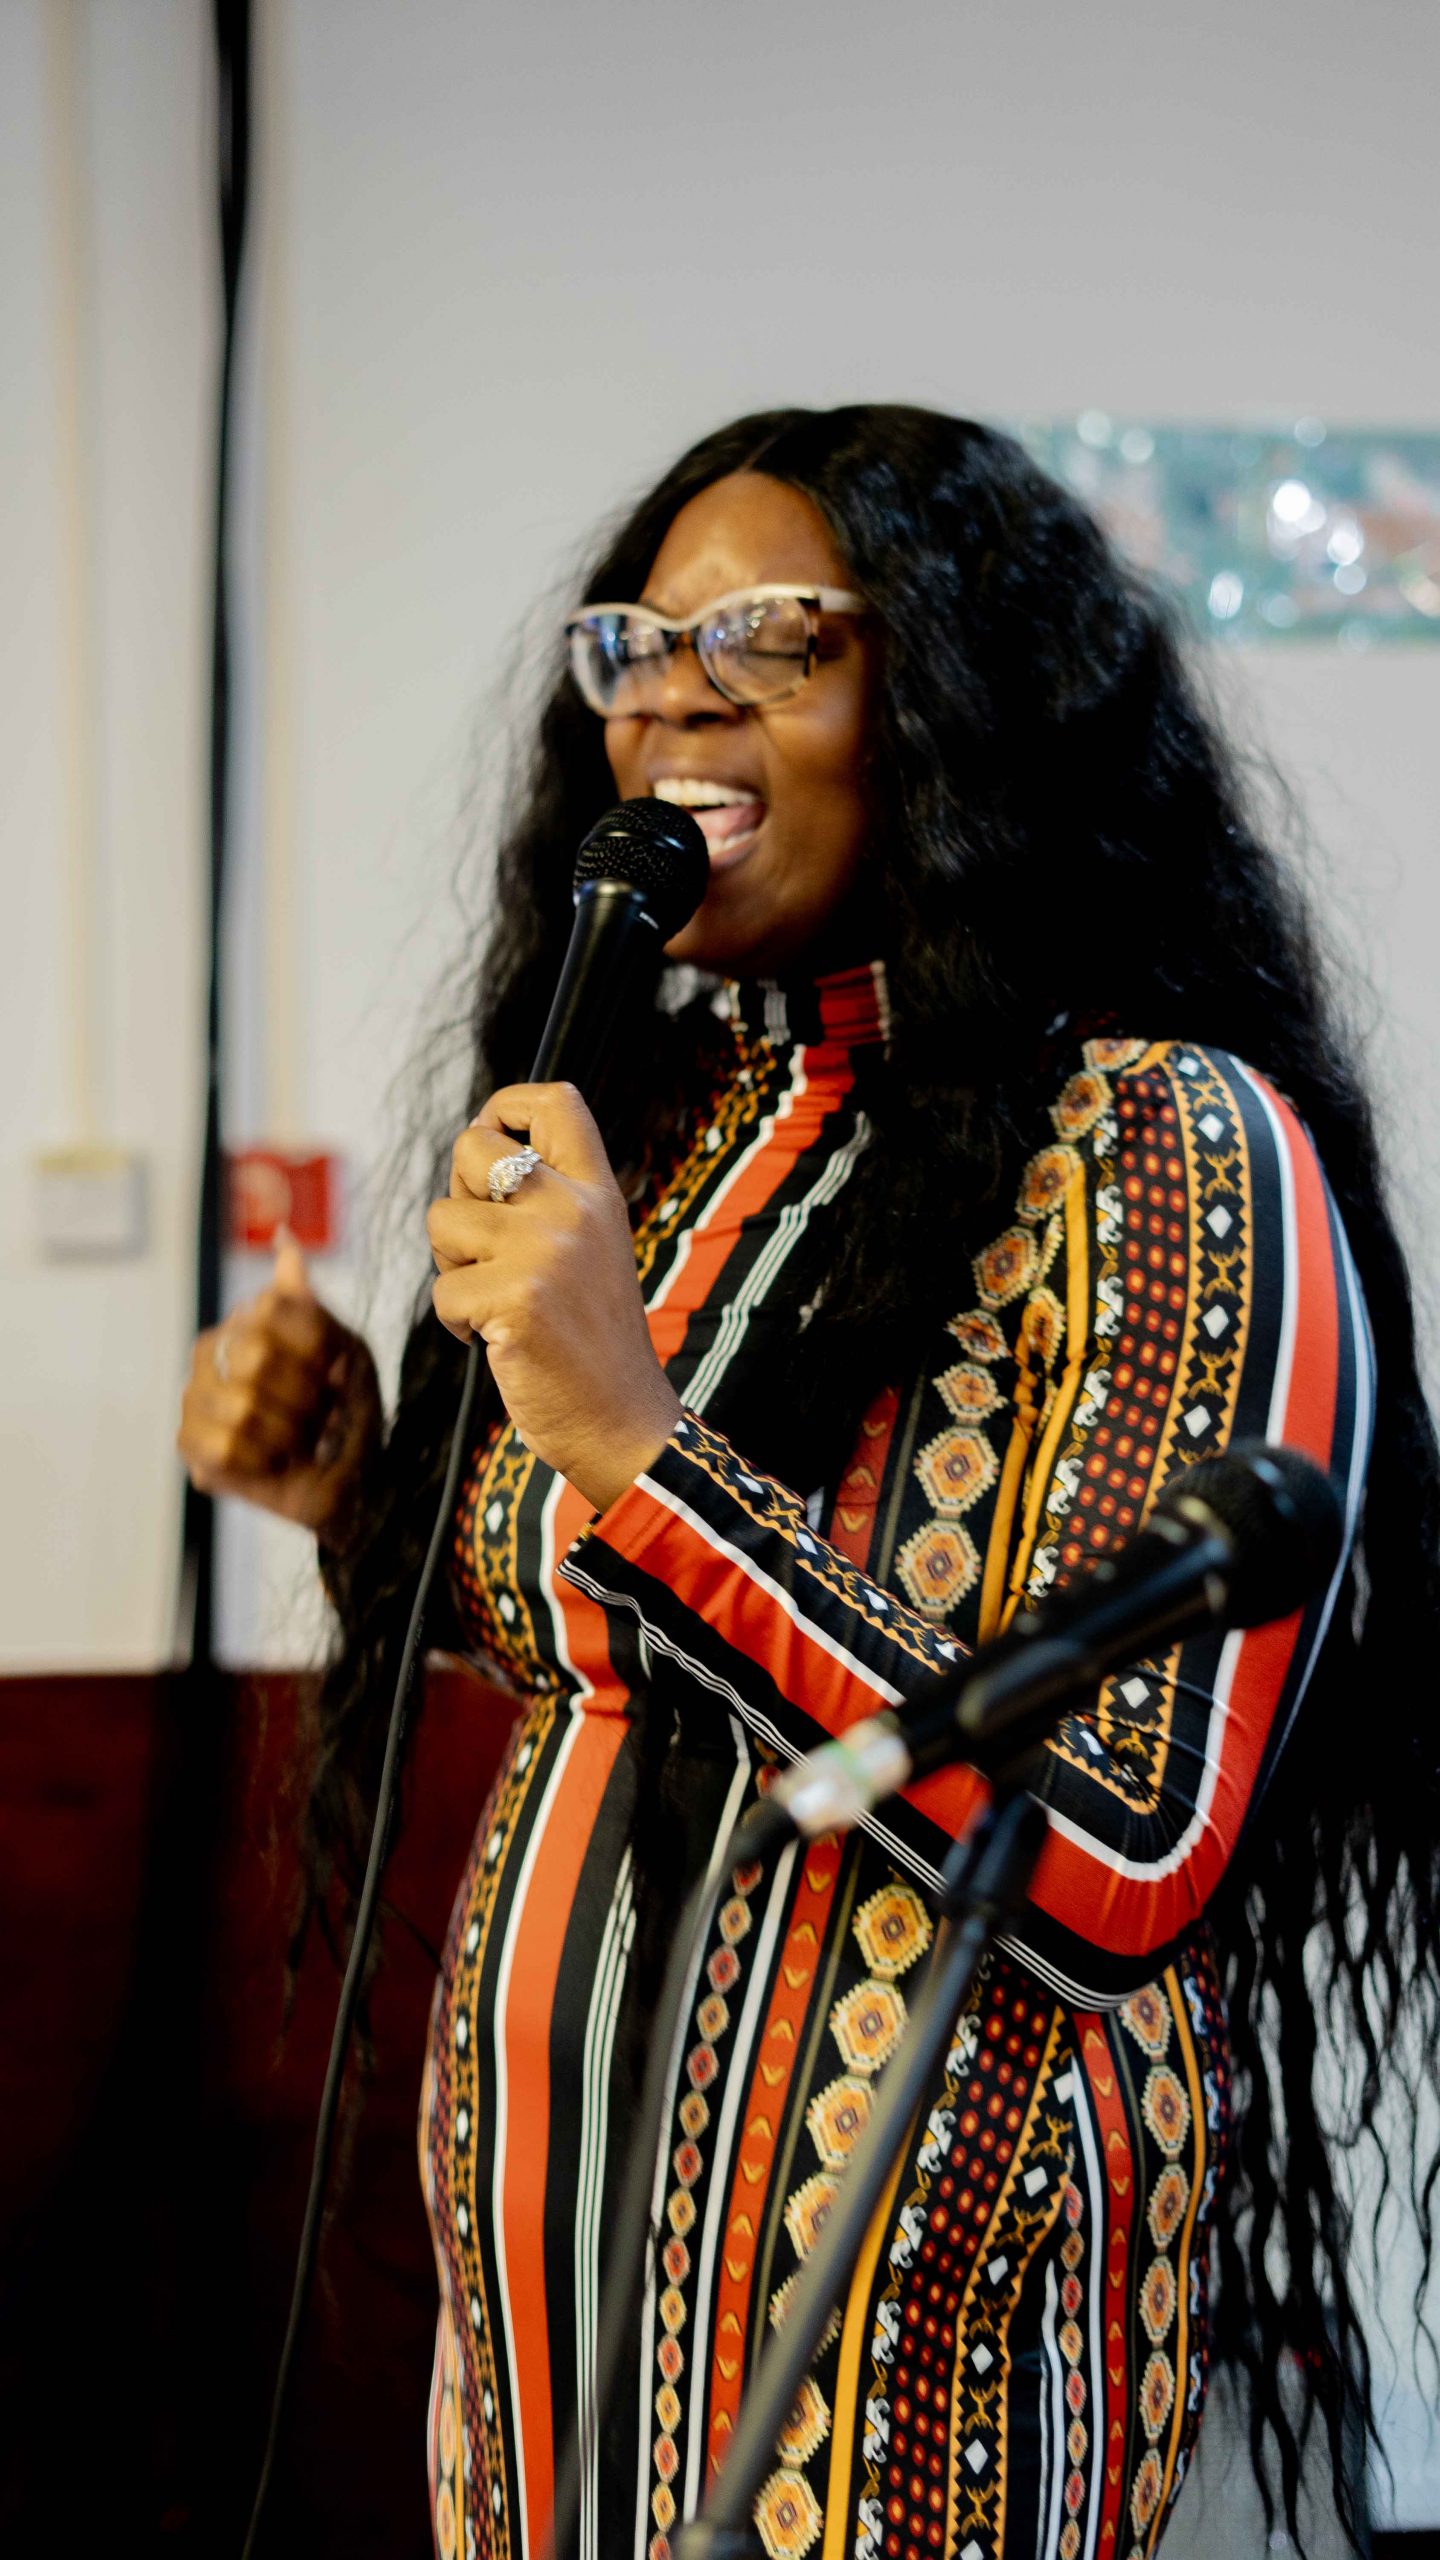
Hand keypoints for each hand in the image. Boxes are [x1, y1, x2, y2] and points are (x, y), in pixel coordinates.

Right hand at [177, 1231, 380, 1543]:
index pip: (268, 1312)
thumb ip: (307, 1302)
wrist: (356, 1480)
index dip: (316, 1349)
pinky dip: (267, 1460)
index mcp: (247, 1320)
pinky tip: (277, 1461)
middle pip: (253, 1356)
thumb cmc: (350, 1410)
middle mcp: (212, 1350)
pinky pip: (226, 1447)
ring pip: (240, 1406)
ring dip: (290, 1431)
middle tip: (322, 1413)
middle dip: (304, 1394)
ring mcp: (196, 1397)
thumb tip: (284, 1237)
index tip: (336, 1371)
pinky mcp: (191, 1446)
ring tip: (303, 1440)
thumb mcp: (345, 1346)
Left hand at [427, 1083, 680, 1512]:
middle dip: (457, 1198)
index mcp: (598, 1192)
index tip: (492, 1142)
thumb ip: (547, 1200)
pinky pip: (443, 1290)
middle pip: (471, 1147)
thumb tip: (473, 1150)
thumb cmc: (590, 1341)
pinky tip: (495, 1341)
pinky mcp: (515, 1300)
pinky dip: (456, 1322)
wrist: (621, 1422)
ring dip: (451, 1268)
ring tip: (493, 1302)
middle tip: (484, 1252)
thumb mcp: (589, 1249)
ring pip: (441, 1220)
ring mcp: (545, 1252)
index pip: (555, 1100)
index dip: (504, 1106)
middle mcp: (576, 1209)